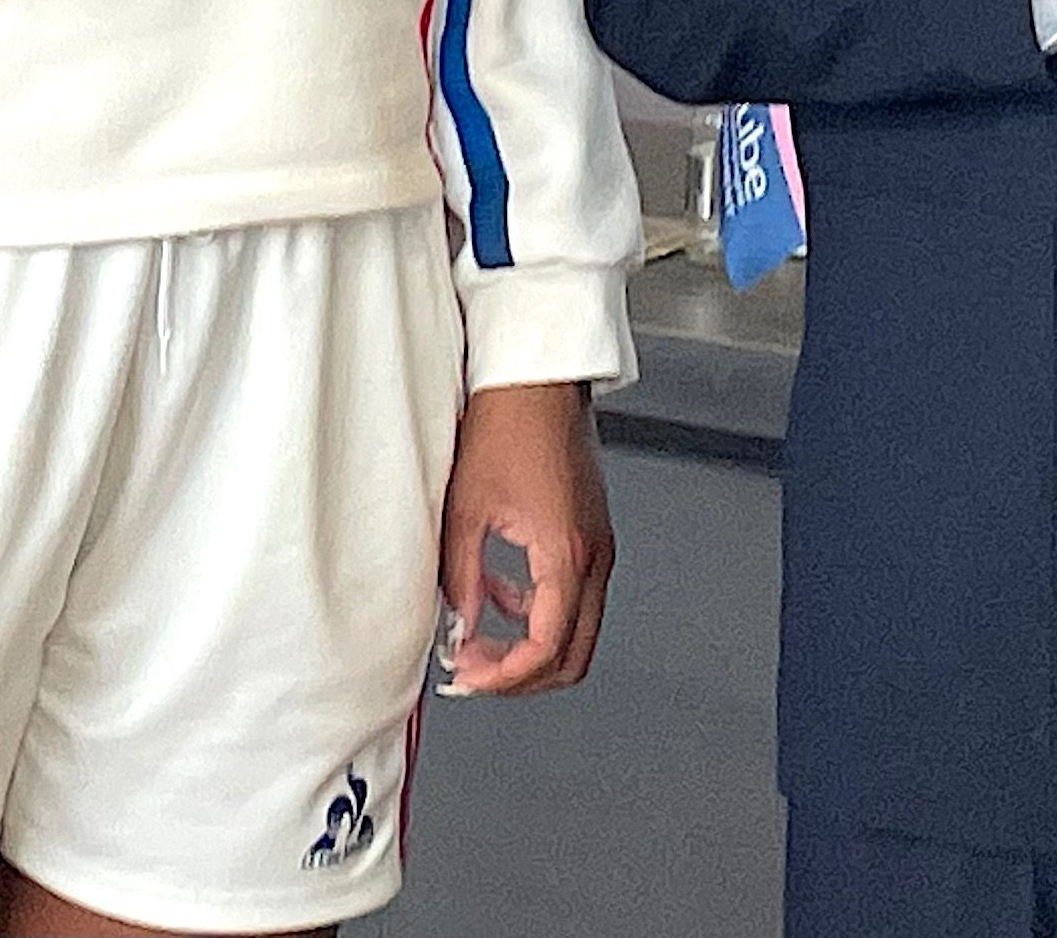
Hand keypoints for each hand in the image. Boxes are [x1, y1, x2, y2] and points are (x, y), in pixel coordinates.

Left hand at [435, 380, 613, 697]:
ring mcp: (597, 546)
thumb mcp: (466, 508)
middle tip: (475, 672)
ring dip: (530, 646)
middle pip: (573, 655)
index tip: (470, 677)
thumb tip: (460, 625)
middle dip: (521, 676)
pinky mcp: (590, 534)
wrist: (535, 379)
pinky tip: (499, 596)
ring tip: (479, 640)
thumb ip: (462, 578)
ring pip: (577, 631)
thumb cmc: (508, 423)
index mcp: (565, 553)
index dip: (505, 677)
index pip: (546, 648)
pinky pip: (573, 596)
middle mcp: (592, 556)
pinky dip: (539, 613)